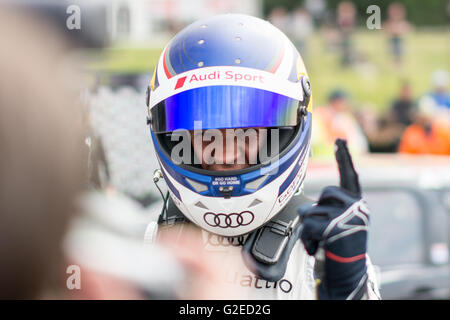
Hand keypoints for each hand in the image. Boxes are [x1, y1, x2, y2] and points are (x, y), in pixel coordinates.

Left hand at [298, 139, 369, 299]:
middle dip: (319, 209)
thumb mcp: (343, 221)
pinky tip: (316, 248)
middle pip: (326, 192)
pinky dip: (307, 239)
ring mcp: (345, 216)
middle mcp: (356, 206)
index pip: (350, 175)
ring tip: (321, 239)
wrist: (349, 269)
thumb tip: (311, 202)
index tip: (339, 139)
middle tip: (326, 228)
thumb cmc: (341, 244)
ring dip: (309, 227)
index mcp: (357, 202)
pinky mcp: (333, 228)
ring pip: (311, 210)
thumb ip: (334, 206)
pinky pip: (307, 226)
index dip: (344, 157)